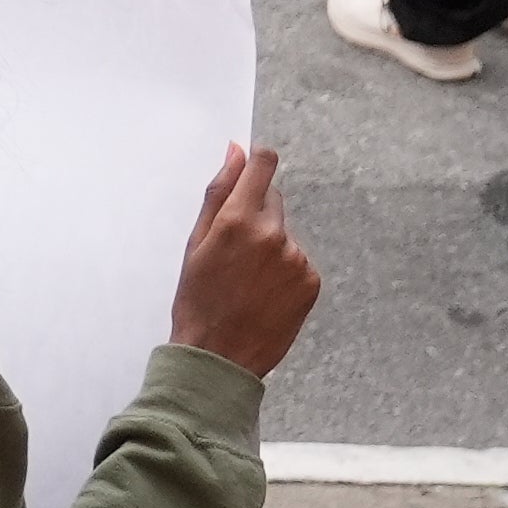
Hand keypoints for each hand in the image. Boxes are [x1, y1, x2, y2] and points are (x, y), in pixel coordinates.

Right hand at [167, 146, 319, 377]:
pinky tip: (264, 292)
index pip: (263, 166)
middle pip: (273, 200)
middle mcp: (273, 235)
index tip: (252, 167)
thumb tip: (236, 151)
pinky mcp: (312, 281)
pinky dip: (284, 270)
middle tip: (234, 249)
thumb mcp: (195, 243)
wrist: (220, 355)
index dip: (257, 162)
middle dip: (256, 213)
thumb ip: (219, 192)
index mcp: (238, 220)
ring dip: (270, 245)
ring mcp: (296, 259)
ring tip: (248, 279)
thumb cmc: (198, 299)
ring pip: (284, 234)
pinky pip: (297, 260)